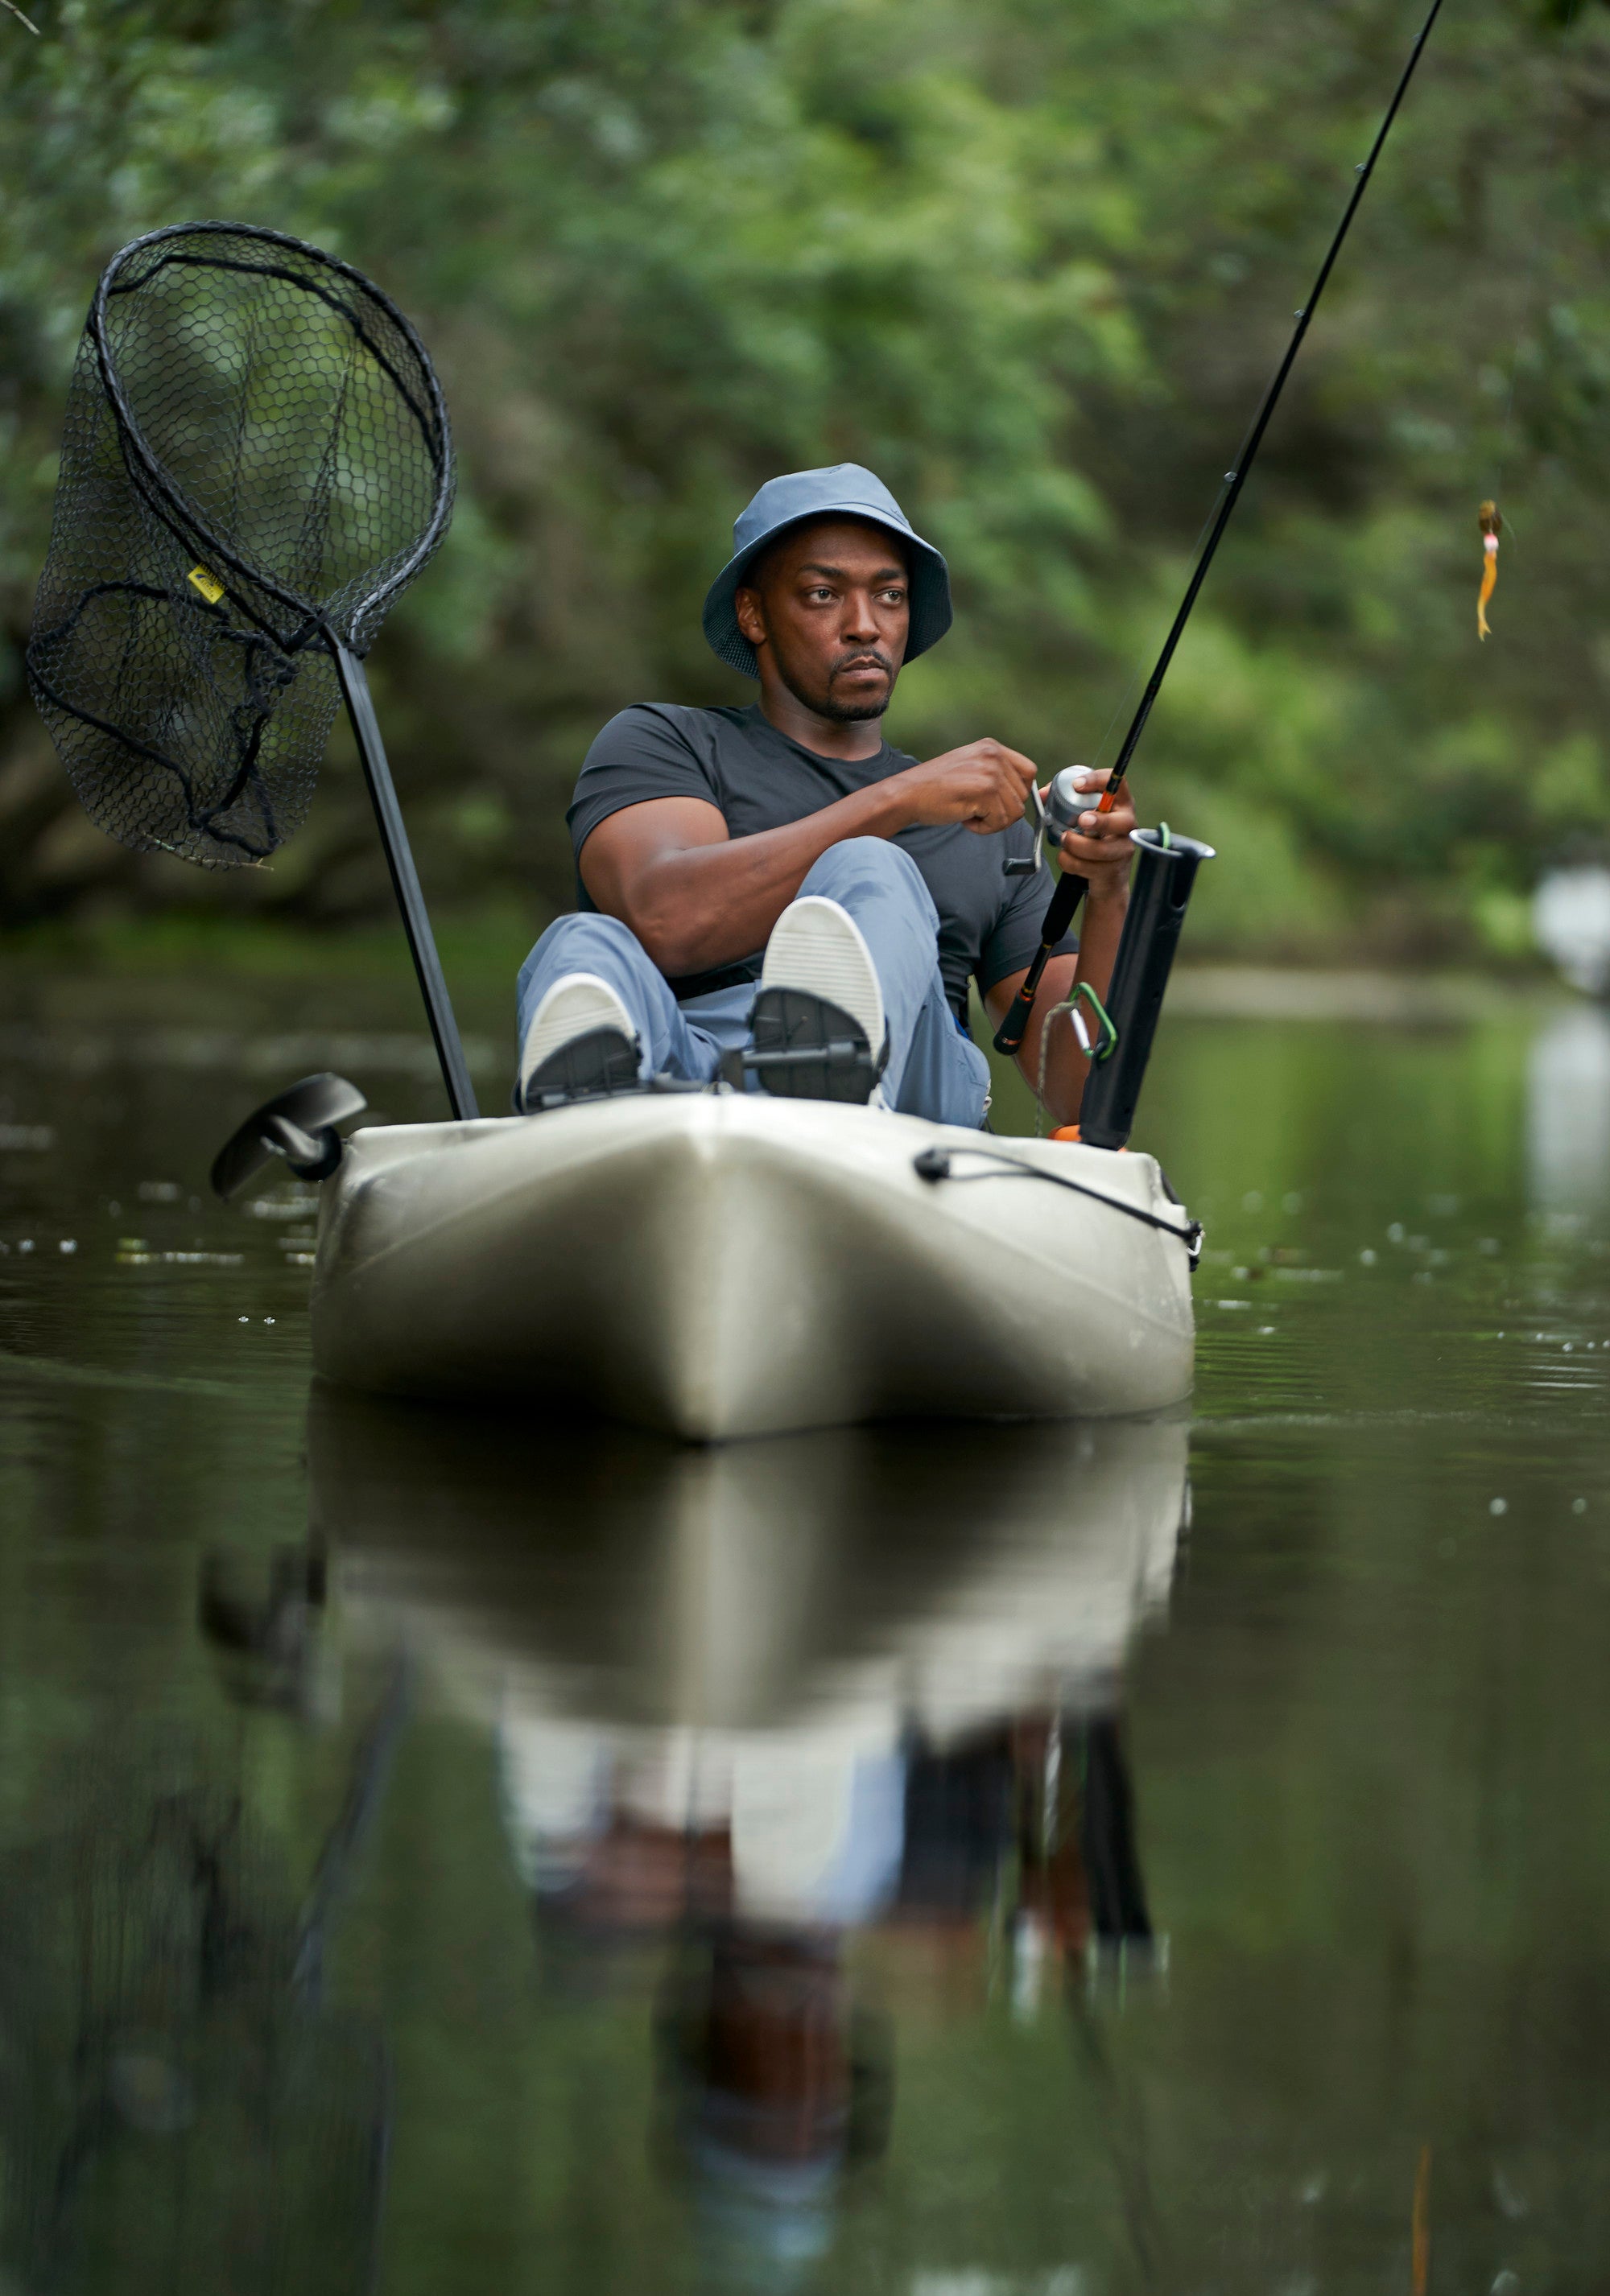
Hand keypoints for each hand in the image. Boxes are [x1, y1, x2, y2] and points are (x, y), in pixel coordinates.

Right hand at [894, 739, 1037, 834]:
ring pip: (1015, 812)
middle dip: (1002, 810)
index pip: (1028, 771)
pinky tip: (965, 819)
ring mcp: (991, 771)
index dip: (1018, 793)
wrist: (907, 794)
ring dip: (993, 821)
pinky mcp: (986, 791)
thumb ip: (997, 775)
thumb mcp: (970, 768)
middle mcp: (994, 755)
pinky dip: (984, 828)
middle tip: (976, 810)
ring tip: (969, 813)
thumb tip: (1029, 796)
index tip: (1001, 803)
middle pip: (1023, 795)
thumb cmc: (935, 788)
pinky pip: (1001, 822)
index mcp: (991, 747)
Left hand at [1052, 766, 1134, 897]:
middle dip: (1100, 821)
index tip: (1077, 785)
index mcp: (1120, 805)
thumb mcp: (1083, 814)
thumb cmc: (1093, 837)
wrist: (1106, 875)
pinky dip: (1069, 862)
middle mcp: (1126, 826)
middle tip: (1081, 820)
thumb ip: (1063, 799)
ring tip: (1065, 840)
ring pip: (1102, 849)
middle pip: (1123, 821)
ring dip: (1076, 845)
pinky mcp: (1112, 871)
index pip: (1118, 784)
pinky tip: (1066, 857)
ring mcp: (1122, 850)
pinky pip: (1088, 867)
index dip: (1099, 781)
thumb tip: (1042, 795)